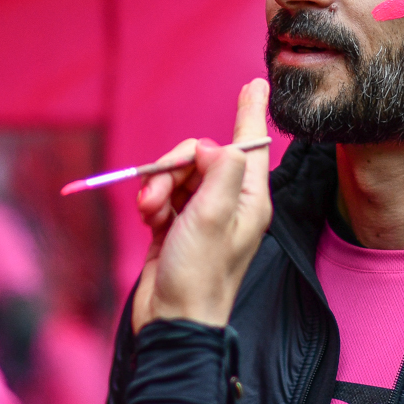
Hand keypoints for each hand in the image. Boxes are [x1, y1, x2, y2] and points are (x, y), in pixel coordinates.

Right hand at [130, 80, 272, 331]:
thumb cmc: (199, 274)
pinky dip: (151, 203)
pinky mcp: (176, 226)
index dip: (250, 112)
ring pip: (175, 175)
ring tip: (151, 213)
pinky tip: (149, 222)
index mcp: (248, 199)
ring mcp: (201, 215)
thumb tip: (215, 146)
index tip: (255, 83)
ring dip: (157, 187)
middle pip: (200, 156)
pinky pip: (162, 196)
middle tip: (156, 194)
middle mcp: (228, 203)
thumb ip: (220, 170)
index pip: (251, 146)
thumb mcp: (213, 215)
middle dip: (173, 167)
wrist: (172, 319)